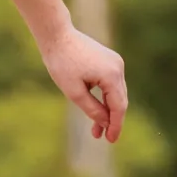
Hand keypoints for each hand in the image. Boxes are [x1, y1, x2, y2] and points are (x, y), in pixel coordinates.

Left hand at [41, 26, 127, 142]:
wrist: (57, 35)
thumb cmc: (62, 63)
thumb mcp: (74, 92)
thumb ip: (92, 109)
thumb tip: (106, 123)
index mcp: (112, 75)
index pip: (118, 107)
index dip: (116, 125)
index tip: (111, 140)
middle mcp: (118, 67)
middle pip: (120, 100)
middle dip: (112, 120)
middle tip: (104, 138)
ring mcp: (115, 62)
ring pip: (115, 93)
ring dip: (107, 110)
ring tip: (96, 130)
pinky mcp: (109, 60)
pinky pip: (111, 84)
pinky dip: (105, 97)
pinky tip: (97, 109)